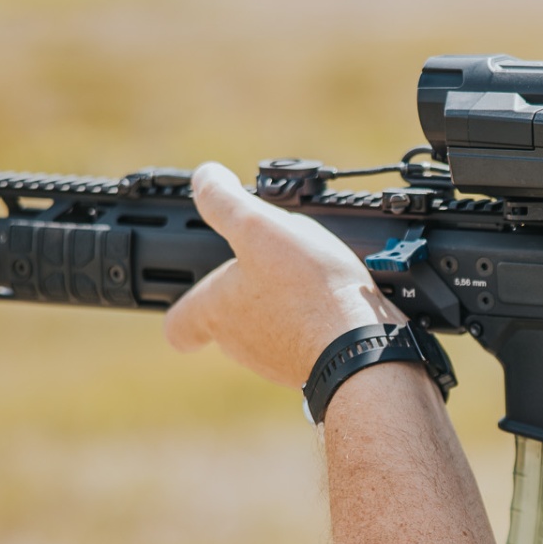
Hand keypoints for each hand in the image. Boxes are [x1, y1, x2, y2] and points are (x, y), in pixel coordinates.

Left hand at [164, 162, 403, 386]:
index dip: (181, 309)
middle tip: (264, 266)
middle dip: (241, 295)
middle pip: (225, 322)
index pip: (178, 326)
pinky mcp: (311, 366)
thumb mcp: (260, 228)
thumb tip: (204, 177)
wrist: (364, 344)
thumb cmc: (309, 289)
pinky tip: (331, 301)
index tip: (189, 295)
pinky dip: (310, 322)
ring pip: (265, 331)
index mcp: (217, 312)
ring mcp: (276, 360)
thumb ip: (224, 202)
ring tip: (305, 278)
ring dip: (278, 307)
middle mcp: (240, 345)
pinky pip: (301, 341)